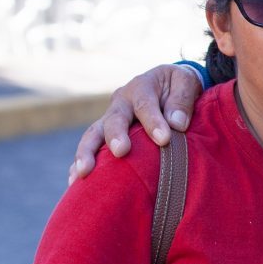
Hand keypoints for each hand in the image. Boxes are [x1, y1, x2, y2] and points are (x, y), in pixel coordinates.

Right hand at [69, 64, 203, 183]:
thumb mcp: (186, 82)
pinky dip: (80, 163)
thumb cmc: (179, 86)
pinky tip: (75, 181)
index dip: (153, 121)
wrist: (169, 86)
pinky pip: (90, 148)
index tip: (164, 139)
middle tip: (121, 151)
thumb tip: (177, 123)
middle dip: (116, 135)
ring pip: (93, 134)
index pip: (145, 104)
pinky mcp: (105, 135)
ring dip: (87, 152)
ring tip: (84, 172)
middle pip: (113, 119)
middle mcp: (121, 102)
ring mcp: (110, 119)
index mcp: (141, 86)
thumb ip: (183, 99)